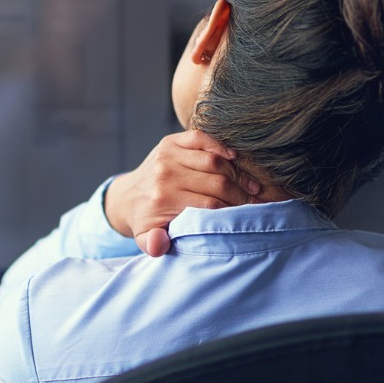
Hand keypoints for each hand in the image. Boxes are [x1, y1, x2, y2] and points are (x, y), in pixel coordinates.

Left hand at [104, 130, 262, 256]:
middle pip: (216, 182)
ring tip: (251, 187)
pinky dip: (220, 145)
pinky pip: (201, 138)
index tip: (249, 217)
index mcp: (162, 199)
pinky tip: (235, 157)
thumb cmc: (145, 221)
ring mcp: (168, 155)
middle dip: (240, 194)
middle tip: (256, 203)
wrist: (127, 197)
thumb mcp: (145, 238)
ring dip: (237, 174)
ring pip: (214, 161)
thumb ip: (153, 245)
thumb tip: (160, 244)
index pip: (209, 205)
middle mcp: (165, 174)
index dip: (232, 211)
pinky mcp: (170, 141)